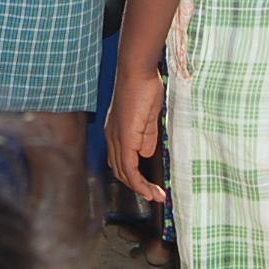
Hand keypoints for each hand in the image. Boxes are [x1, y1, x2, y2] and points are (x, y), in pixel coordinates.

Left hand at [105, 67, 166, 202]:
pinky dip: (139, 182)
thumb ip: (146, 136)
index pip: (120, 161)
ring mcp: (117, 138)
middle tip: (155, 196)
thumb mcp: (147, 117)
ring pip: (124, 172)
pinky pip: (129, 167)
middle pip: (120, 171)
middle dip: (137, 187)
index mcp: (116, 132)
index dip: (133, 177)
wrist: (137, 72)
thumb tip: (145, 153)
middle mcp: (112, 137)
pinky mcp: (125, 138)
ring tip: (156, 196)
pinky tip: (149, 189)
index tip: (149, 187)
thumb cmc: (143, 88)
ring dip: (140, 188)